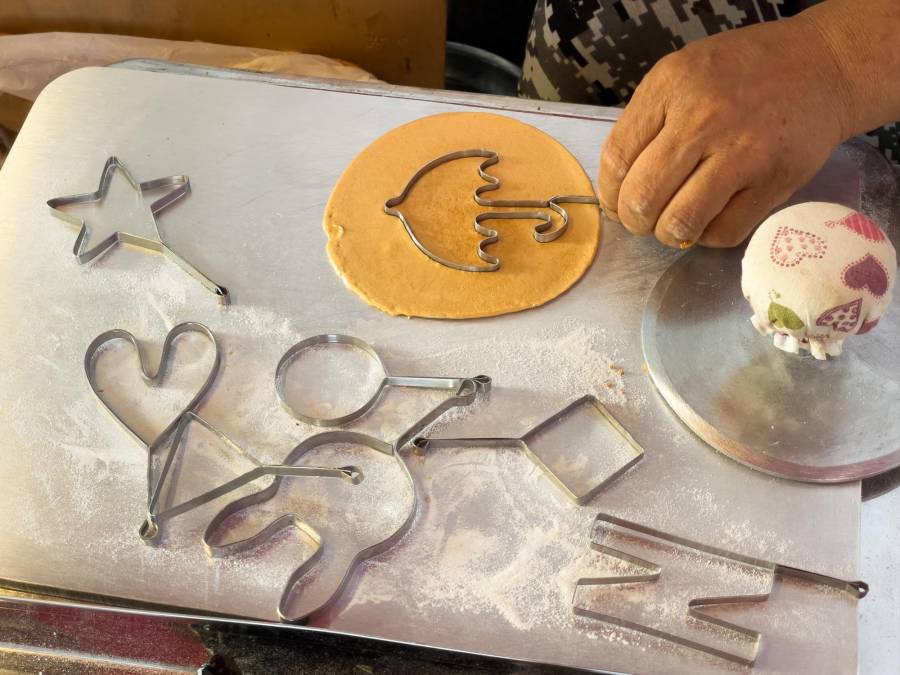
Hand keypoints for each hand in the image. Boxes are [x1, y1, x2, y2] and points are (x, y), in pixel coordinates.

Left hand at [597, 14, 855, 248]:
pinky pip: (722, 232)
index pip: (617, 159)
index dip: (610, 193)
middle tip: (643, 219)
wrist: (819, 69)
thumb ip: (645, 123)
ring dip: (667, 234)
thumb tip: (617, 189)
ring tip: (674, 222)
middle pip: (642, 198)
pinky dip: (707, 235)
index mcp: (670, 87)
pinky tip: (709, 217)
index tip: (617, 203)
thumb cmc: (740, 74)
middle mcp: (703, 119)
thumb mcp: (680, 77)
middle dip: (634, 220)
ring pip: (679, 222)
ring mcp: (741, 153)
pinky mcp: (773, 182)